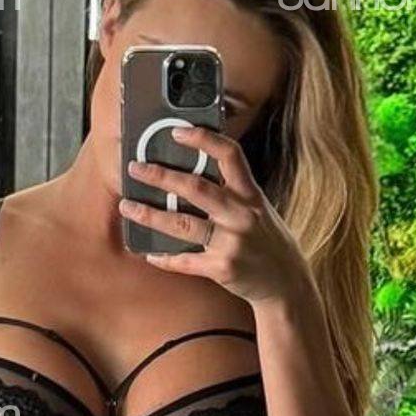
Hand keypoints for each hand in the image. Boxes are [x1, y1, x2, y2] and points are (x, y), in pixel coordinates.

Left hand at [119, 125, 305, 306]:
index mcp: (250, 195)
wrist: (286, 285)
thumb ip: (234, 193)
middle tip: (135, 169)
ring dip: (151, 215)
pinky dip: (166, 258)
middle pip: (196, 188)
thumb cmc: (268, 243)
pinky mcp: (222, 269)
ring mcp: (231, 243)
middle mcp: (241, 215)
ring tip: (128, 207)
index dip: (203, 139)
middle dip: (162, 176)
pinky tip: (149, 254)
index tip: (178, 131)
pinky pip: (186, 262)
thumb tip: (196, 176)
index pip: (230, 155)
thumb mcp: (259, 210)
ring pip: (184, 224)